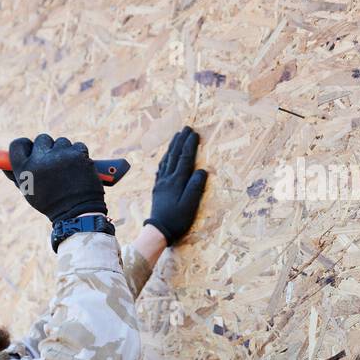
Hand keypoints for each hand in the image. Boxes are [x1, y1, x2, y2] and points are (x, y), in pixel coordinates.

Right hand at [7, 133, 107, 223]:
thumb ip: (17, 175)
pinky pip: (77, 146)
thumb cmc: (51, 203)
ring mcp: (60, 155)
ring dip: (65, 151)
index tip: (32, 148)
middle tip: (54, 161)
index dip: (26, 145)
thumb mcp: (29, 191)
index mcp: (25, 168)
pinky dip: (79, 154)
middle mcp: (40, 159)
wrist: (77, 212)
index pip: (18, 144)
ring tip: (68, 169)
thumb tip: (4, 165)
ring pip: (61, 142)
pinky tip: (79, 168)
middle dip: (48, 147)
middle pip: (42, 138)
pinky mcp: (78, 154)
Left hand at [144, 126, 206, 244]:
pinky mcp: (157, 188)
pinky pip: (161, 168)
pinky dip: (165, 159)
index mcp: (177, 182)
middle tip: (186, 128)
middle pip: (175, 156)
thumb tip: (202, 170)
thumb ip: (195, 187)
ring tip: (176, 137)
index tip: (194, 133)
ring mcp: (161, 183)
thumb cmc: (177, 220)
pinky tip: (166, 157)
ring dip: (172, 147)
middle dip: (181, 141)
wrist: (158, 231)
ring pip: (166, 160)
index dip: (190, 145)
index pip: (185, 159)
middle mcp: (167, 179)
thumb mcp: (190, 205)